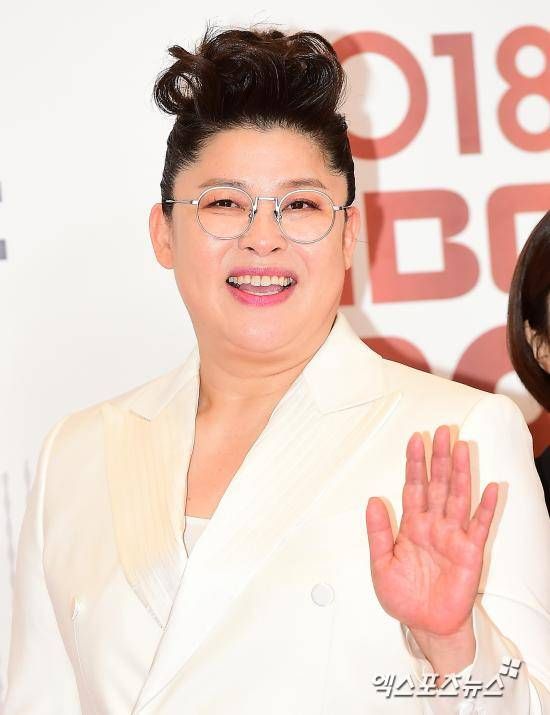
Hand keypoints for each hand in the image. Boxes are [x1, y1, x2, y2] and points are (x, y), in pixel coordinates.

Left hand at [365, 426, 498, 641]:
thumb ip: (378, 531)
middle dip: (439, 458)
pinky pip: (480, 525)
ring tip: (463, 447)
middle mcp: (433, 525)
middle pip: (437, 484)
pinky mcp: (470, 552)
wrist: (425, 626)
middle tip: (442, 431)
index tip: (416, 439)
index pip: (414, 487)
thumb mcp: (381, 564)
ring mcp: (453, 536)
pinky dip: (486, 507)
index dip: (415, 463)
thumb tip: (373, 500)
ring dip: (461, 472)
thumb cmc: (404, 597)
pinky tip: (492, 488)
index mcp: (411, 526)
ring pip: (458, 496)